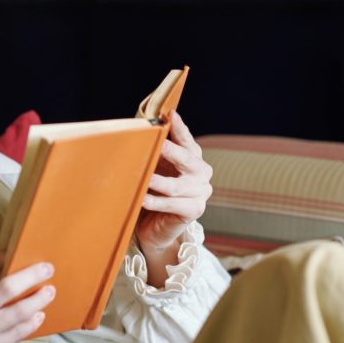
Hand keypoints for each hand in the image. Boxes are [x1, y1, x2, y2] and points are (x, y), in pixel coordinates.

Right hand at [0, 249, 55, 342]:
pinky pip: (19, 333)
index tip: (13, 255)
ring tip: (50, 290)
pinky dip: (32, 321)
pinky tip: (39, 313)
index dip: (2, 256)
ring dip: (38, 299)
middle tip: (48, 268)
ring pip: (18, 312)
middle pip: (7, 288)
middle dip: (32, 275)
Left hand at [134, 111, 212, 284]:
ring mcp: (201, 192)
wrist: (154, 227)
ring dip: (159, 182)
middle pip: (188, 160)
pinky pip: (173, 205)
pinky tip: (143, 200)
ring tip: (145, 178)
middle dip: (173, 152)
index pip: (187, 140)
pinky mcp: (194, 210)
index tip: (169, 115)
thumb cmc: (152, 191)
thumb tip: (143, 128)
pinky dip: (157, 202)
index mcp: (193, 157)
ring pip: (177, 186)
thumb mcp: (154, 167)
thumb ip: (154, 150)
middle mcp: (201, 173)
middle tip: (159, 145)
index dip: (179, 128)